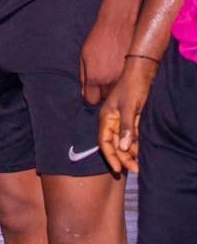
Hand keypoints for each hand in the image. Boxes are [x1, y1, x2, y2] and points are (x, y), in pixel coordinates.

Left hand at [81, 16, 134, 105]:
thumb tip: (85, 92)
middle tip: (103, 79)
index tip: (91, 90)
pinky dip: (124, 81)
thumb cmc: (98, 38)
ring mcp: (123, 78)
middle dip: (103, 92)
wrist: (117, 25)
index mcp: (94, 77)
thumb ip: (83, 75)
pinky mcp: (134, 74)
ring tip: (113, 74)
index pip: (91, 100)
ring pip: (118, 94)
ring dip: (115, 88)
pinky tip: (121, 71)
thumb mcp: (84, 55)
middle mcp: (109, 81)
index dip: (90, 95)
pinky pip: (128, 85)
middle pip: (105, 99)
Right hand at [99, 56, 158, 172]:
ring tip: (139, 164)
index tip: (118, 169)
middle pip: (114, 144)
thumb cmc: (132, 88)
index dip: (110, 156)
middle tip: (135, 169)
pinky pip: (131, 137)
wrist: (140, 74)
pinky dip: (135, 145)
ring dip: (129, 153)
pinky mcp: (131, 120)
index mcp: (106, 118)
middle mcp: (111, 121)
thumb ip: (126, 127)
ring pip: (123, 142)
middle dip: (122, 158)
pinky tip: (141, 152)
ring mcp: (121, 121)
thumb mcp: (129, 107)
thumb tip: (124, 147)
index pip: (104, 141)